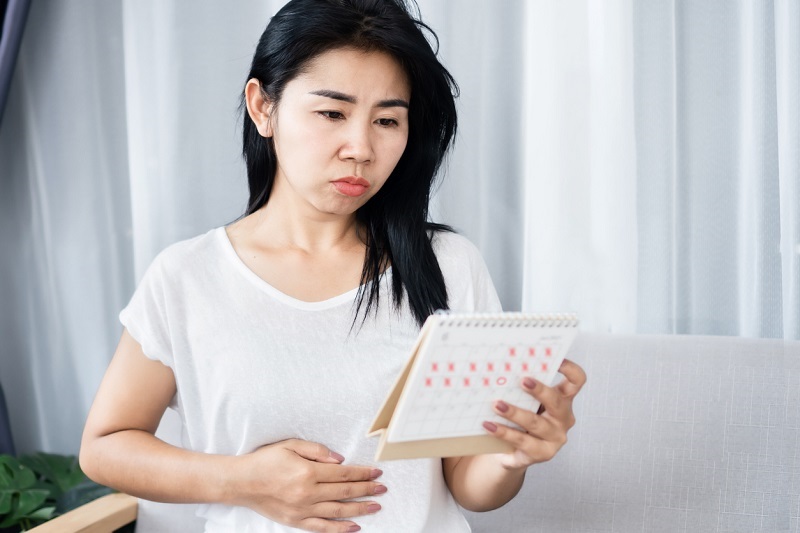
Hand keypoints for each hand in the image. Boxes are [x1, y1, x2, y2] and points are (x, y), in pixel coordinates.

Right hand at [230, 439, 386, 531]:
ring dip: (359, 509)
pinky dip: (340, 529)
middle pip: (345, 492)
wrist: (241, 482)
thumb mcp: (290, 445)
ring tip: (376, 506)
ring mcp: (302, 510)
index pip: (343, 474)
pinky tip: (354, 527)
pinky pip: (322, 528)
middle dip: (367, 489)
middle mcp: (307, 493)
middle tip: (382, 488)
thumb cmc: (265, 461)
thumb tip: (340, 460)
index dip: (363, 473)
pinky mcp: (295, 522)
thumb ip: (317, 451)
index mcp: (307, 472)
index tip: (376, 472)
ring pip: (338, 511)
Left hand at [483, 359, 585, 469]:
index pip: (576, 381)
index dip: (570, 369)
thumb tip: (502, 369)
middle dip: (539, 390)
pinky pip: (522, 441)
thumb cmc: (520, 419)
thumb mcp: (525, 402)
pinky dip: (503, 432)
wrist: (512, 451)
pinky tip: (489, 426)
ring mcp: (555, 437)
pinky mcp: (543, 453)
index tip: (557, 360)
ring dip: (514, 412)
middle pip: (556, 401)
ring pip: (535, 423)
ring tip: (496, 405)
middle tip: (522, 380)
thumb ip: (521, 388)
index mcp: (563, 399)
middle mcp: (563, 418)